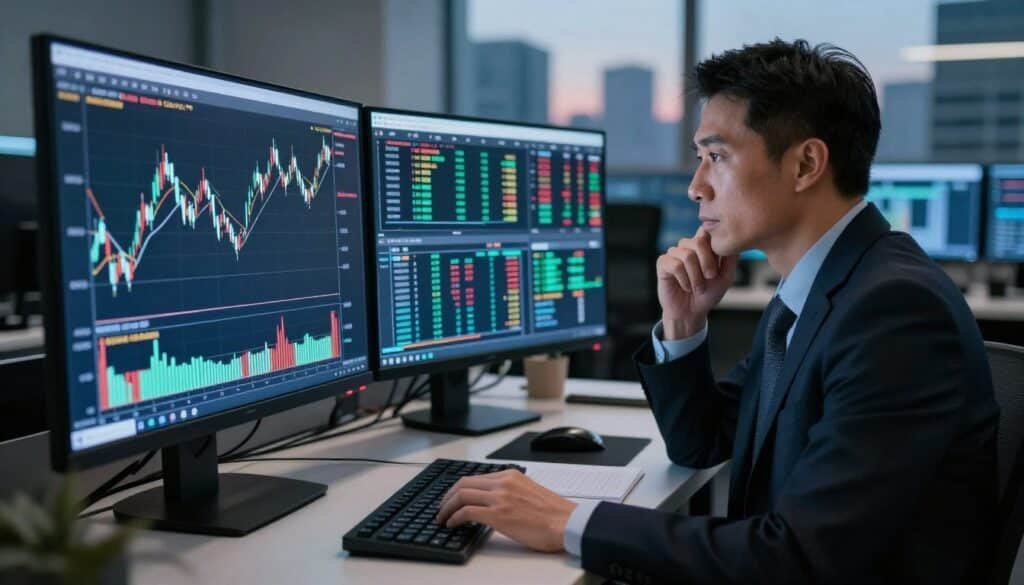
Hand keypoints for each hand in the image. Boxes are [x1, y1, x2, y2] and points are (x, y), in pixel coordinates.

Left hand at [435, 469, 575, 552]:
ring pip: (461, 496)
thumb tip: (494, 502)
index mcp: (511, 475)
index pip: (475, 477)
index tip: (452, 498)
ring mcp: (500, 498)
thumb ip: (510, 491)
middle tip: (442, 508)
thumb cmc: (554, 514)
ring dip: (447, 508)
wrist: (567, 523)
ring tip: (443, 518)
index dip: (458, 488)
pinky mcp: (498, 515)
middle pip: (463, 484)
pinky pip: (467, 512)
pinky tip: (452, 524)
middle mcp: (503, 483)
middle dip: (448, 497)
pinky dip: (454, 517)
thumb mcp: (529, 492)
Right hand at [656, 228, 737, 338]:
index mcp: (701, 246)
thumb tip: (734, 240)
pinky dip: (684, 279)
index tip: (718, 263)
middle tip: (710, 277)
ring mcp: (674, 254)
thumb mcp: (725, 277)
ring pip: (687, 255)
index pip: (707, 232)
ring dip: (695, 276)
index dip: (714, 245)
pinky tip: (685, 287)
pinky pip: (675, 265)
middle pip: (698, 241)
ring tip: (697, 287)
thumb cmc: (708, 294)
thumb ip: (730, 258)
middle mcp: (687, 246)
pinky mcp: (662, 264)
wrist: (691, 312)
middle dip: (708, 262)